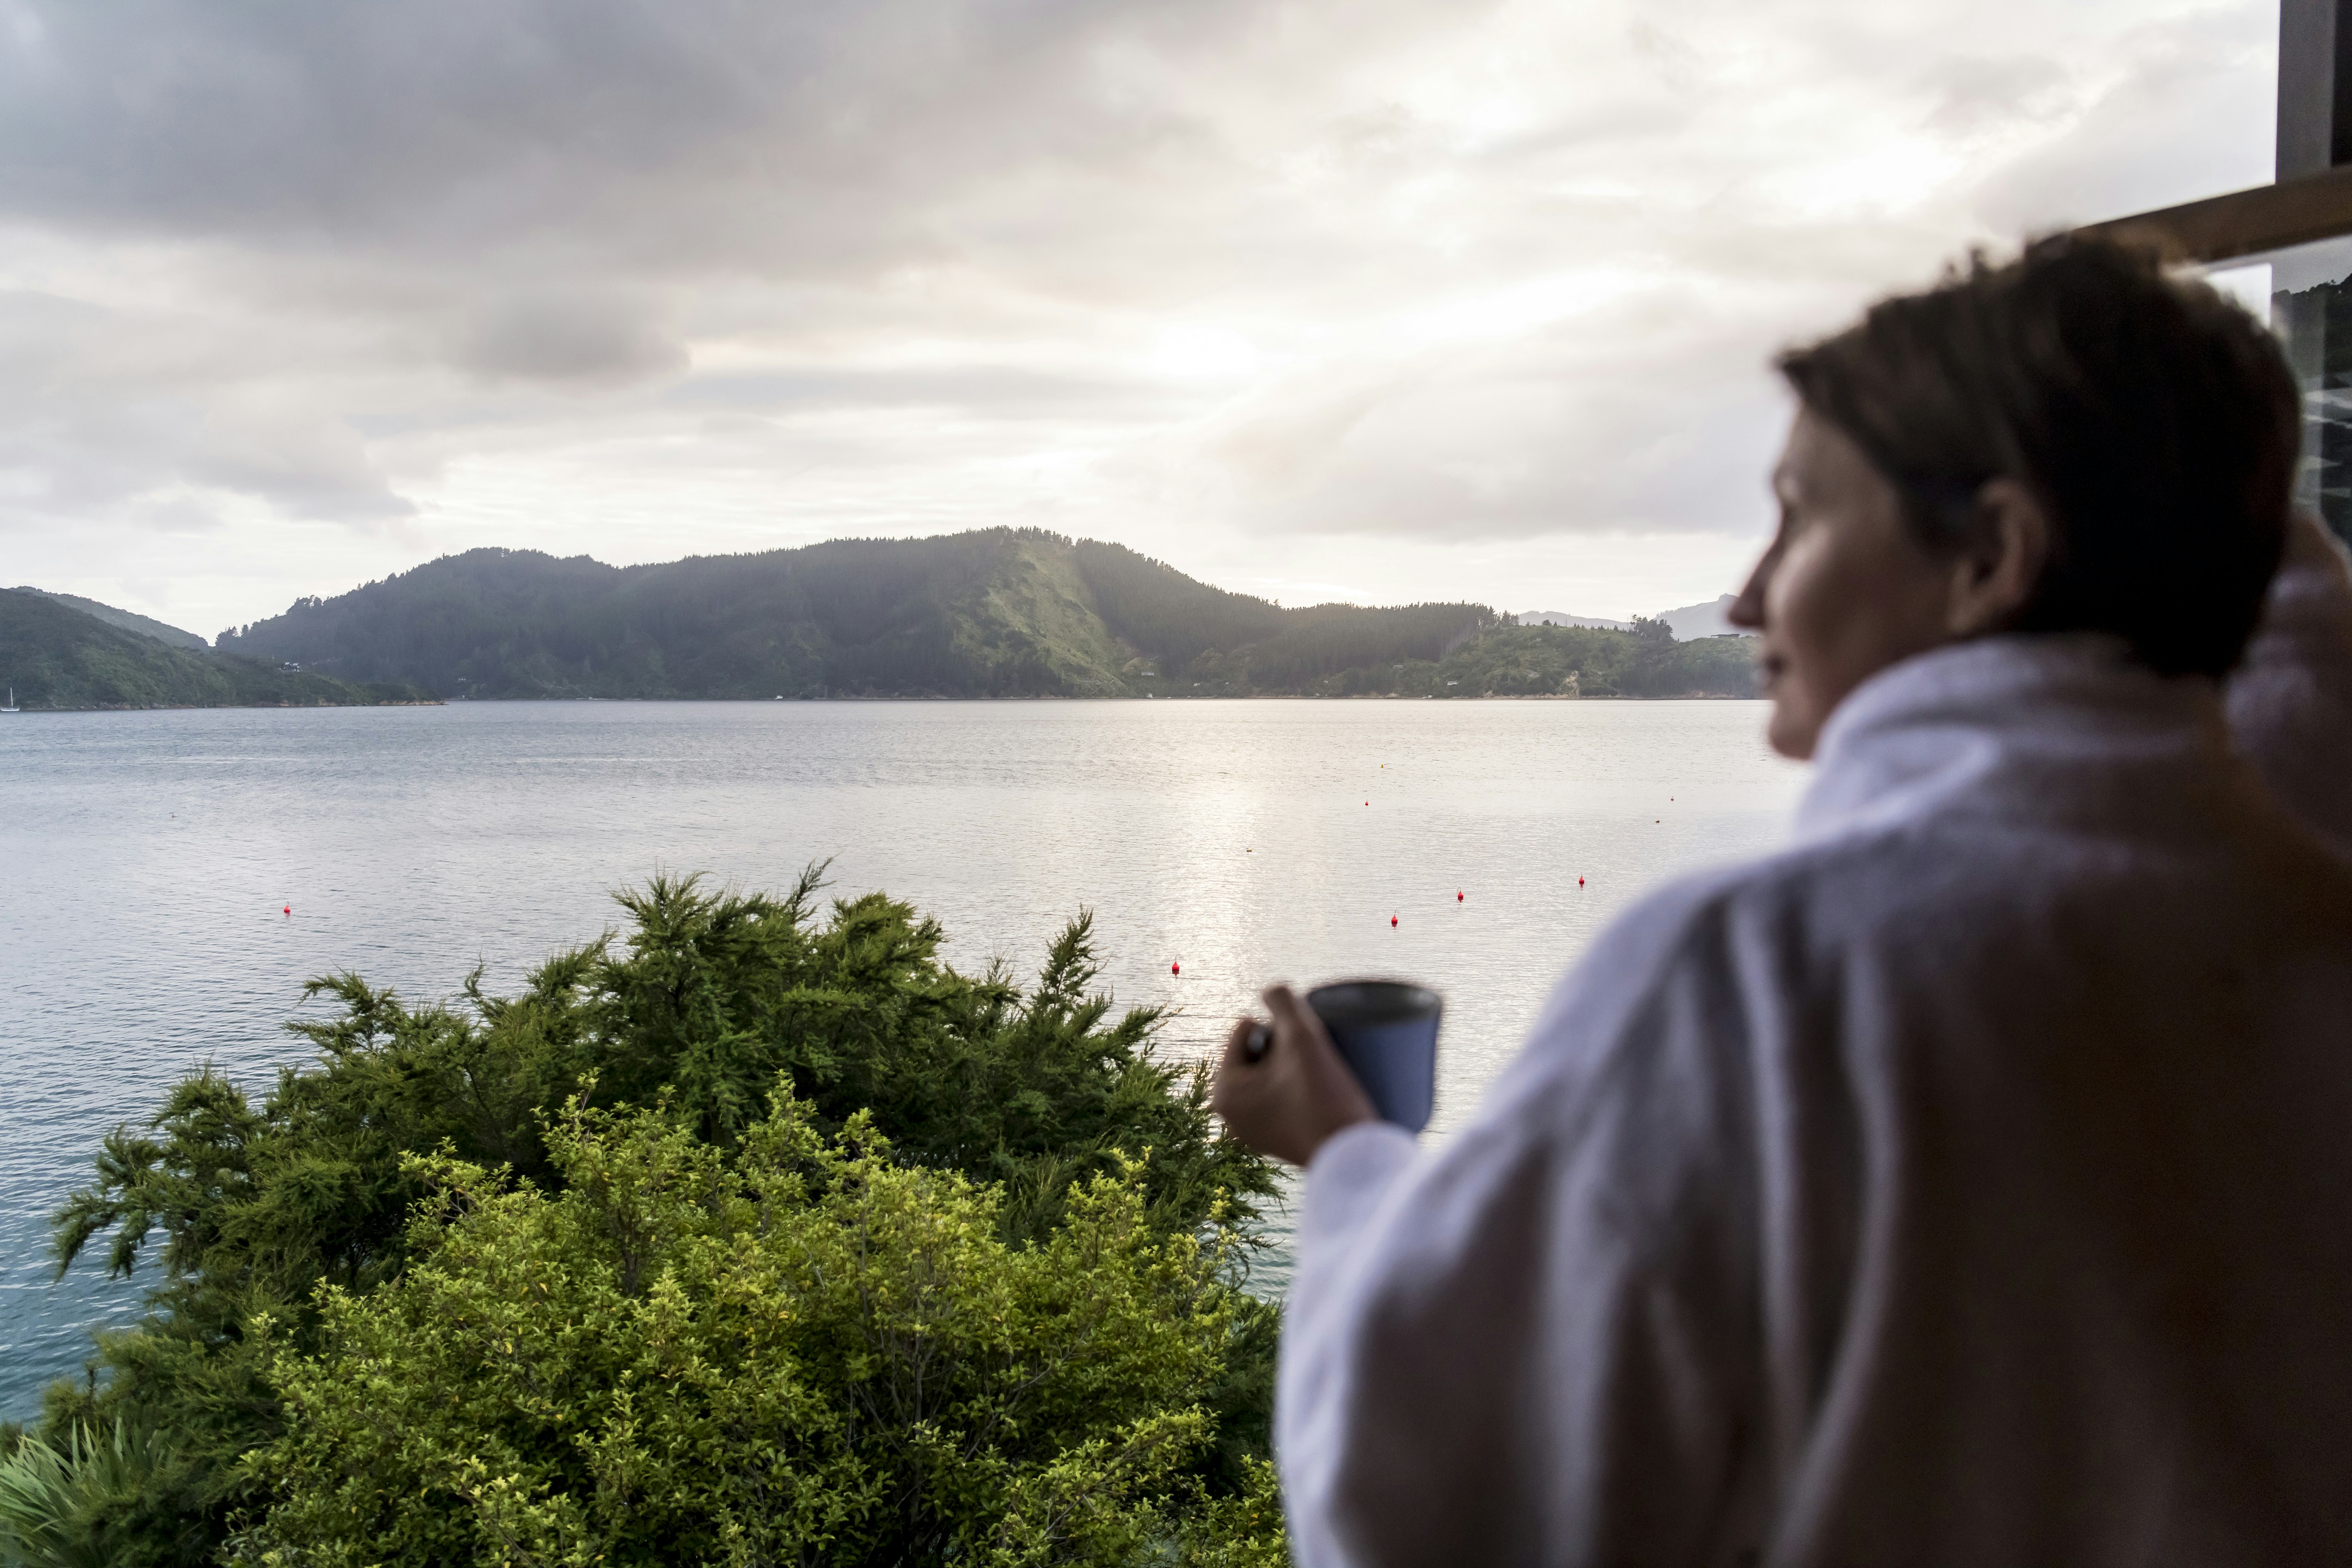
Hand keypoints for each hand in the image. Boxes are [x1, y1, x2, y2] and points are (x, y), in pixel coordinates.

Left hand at [1211, 984, 1377, 1165]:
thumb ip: (1282, 1001)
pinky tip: (1318, 1095)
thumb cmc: (1326, 1097)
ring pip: (1271, 1073)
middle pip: (1258, 1051)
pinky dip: (1298, 1090)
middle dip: (1285, 1049)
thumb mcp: (1303, 1038)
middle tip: (1314, 1068)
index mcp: (1224, 1092)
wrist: (1356, 1158)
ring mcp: (1252, 1133)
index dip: (1279, 1029)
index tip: (1303, 1055)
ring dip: (1294, 1068)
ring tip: (1321, 1079)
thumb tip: (1270, 989)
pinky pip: (1280, 1098)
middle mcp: (1230, 1117)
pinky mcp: (1275, 1143)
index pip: (1246, 1029)